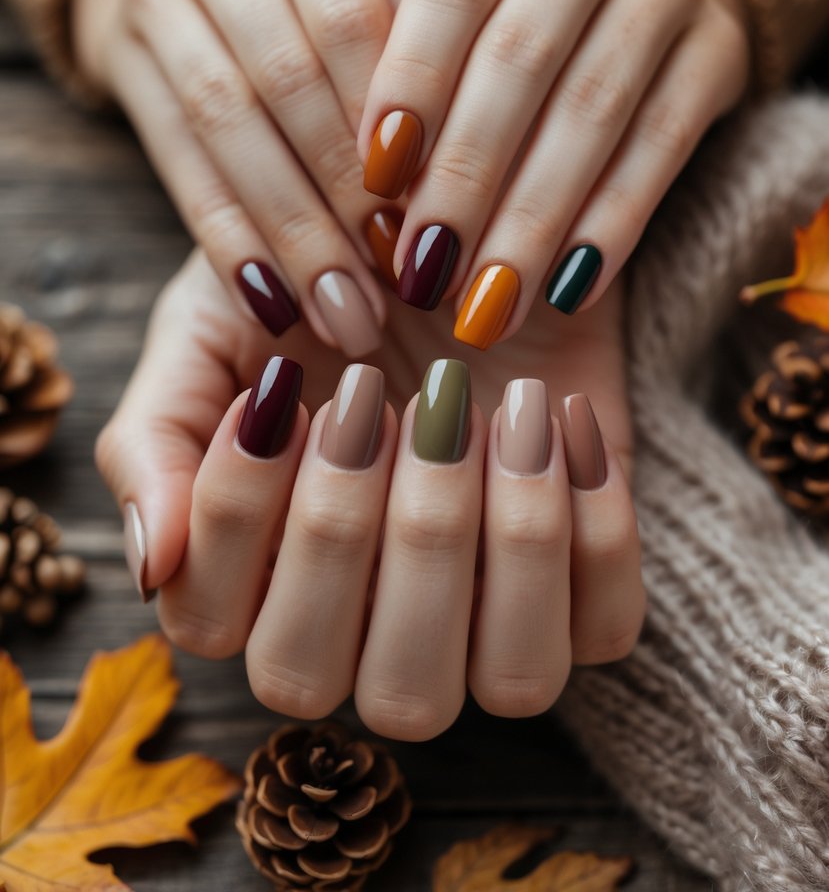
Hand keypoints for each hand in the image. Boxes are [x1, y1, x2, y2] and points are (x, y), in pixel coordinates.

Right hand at [73, 0, 411, 357]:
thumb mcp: (384, 1)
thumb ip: (416, 69)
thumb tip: (456, 198)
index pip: (352, 23)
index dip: (392, 127)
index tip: (437, 220)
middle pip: (283, 78)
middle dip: (343, 194)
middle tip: (396, 286)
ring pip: (225, 124)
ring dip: (289, 231)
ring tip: (343, 313)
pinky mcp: (122, 52)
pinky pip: (178, 162)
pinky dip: (228, 239)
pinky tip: (270, 300)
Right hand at [96, 251, 641, 738]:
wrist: (448, 243)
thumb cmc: (314, 300)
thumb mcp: (210, 336)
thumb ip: (156, 439)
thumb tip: (153, 562)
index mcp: (254, 587)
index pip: (214, 620)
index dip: (239, 509)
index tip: (277, 386)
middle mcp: (365, 636)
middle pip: (353, 677)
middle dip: (356, 529)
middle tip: (375, 396)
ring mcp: (483, 629)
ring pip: (507, 681)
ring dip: (499, 539)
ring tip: (494, 409)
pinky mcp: (582, 593)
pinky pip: (605, 624)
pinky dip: (595, 520)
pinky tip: (559, 413)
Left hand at [357, 0, 749, 344]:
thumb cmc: (510, 30)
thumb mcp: (454, 36)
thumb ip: (419, 96)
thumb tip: (377, 215)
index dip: (409, 89)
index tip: (374, 186)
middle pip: (520, 60)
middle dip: (466, 179)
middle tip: (424, 273)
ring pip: (593, 110)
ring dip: (533, 220)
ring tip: (487, 304)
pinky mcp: (722, 46)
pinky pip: (664, 145)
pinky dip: (611, 223)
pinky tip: (568, 289)